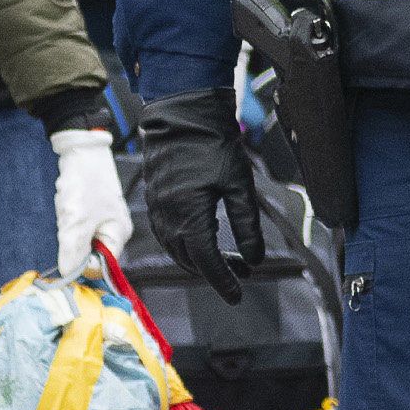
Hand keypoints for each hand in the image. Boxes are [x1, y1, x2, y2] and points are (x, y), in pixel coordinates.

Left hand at [51, 126, 132, 271]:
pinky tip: (68, 201)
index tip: (69, 246)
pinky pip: (76, 225)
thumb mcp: (77, 220)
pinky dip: (69, 217)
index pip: (101, 266)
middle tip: (70, 219)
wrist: (82, 149)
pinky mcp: (91, 211)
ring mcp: (102, 220)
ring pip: (79, 238)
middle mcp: (114, 231)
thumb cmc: (85, 182)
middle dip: (73, 240)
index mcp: (118, 235)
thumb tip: (69, 274)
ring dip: (69, 226)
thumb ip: (74, 250)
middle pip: (88, 253)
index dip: (82, 263)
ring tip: (70, 206)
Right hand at [131, 89, 263, 301]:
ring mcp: (157, 207)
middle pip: (190, 259)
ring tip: (226, 258)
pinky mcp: (154, 197)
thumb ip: (247, 224)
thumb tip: (255, 259)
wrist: (183, 113)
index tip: (237, 296)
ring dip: (199, 259)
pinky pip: (166, 233)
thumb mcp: (239, 185)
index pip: (206, 261)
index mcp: (190, 214)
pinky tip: (202, 237)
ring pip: (175, 248)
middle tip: (241, 272)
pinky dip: (185, 243)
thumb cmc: (214, 144)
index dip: (222, 281)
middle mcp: (168, 216)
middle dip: (215, 271)